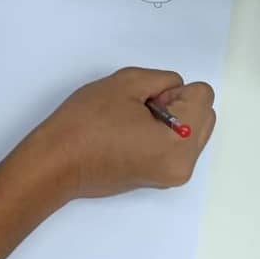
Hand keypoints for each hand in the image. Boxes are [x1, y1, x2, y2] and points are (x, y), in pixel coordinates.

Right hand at [38, 68, 215, 199]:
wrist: (55, 164)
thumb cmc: (86, 123)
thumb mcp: (128, 82)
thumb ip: (164, 79)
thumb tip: (176, 91)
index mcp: (180, 143)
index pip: (203, 95)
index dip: (172, 90)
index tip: (145, 101)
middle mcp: (184, 165)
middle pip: (204, 114)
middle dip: (177, 104)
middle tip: (139, 110)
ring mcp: (172, 176)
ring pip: (191, 129)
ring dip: (169, 118)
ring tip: (132, 123)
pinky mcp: (159, 179)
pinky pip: (176, 144)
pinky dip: (161, 133)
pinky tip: (129, 135)